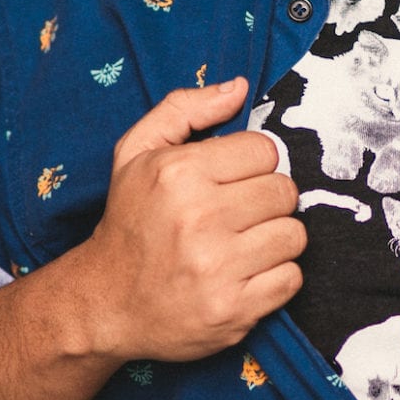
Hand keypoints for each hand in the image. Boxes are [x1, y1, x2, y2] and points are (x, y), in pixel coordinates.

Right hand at [58, 76, 305, 361]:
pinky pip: (291, 279)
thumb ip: (185, 109)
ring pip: (294, 235)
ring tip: (240, 245)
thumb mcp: (136, 152)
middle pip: (284, 191)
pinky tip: (243, 275)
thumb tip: (240, 88)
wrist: (106, 303)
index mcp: (179, 173)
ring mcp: (218, 268)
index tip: (229, 181)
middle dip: (264, 201)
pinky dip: (275, 278)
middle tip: (235, 215)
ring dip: (273, 239)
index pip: (265, 150)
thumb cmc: (129, 221)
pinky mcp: (234, 310)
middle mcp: (199, 218)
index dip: (250, 164)